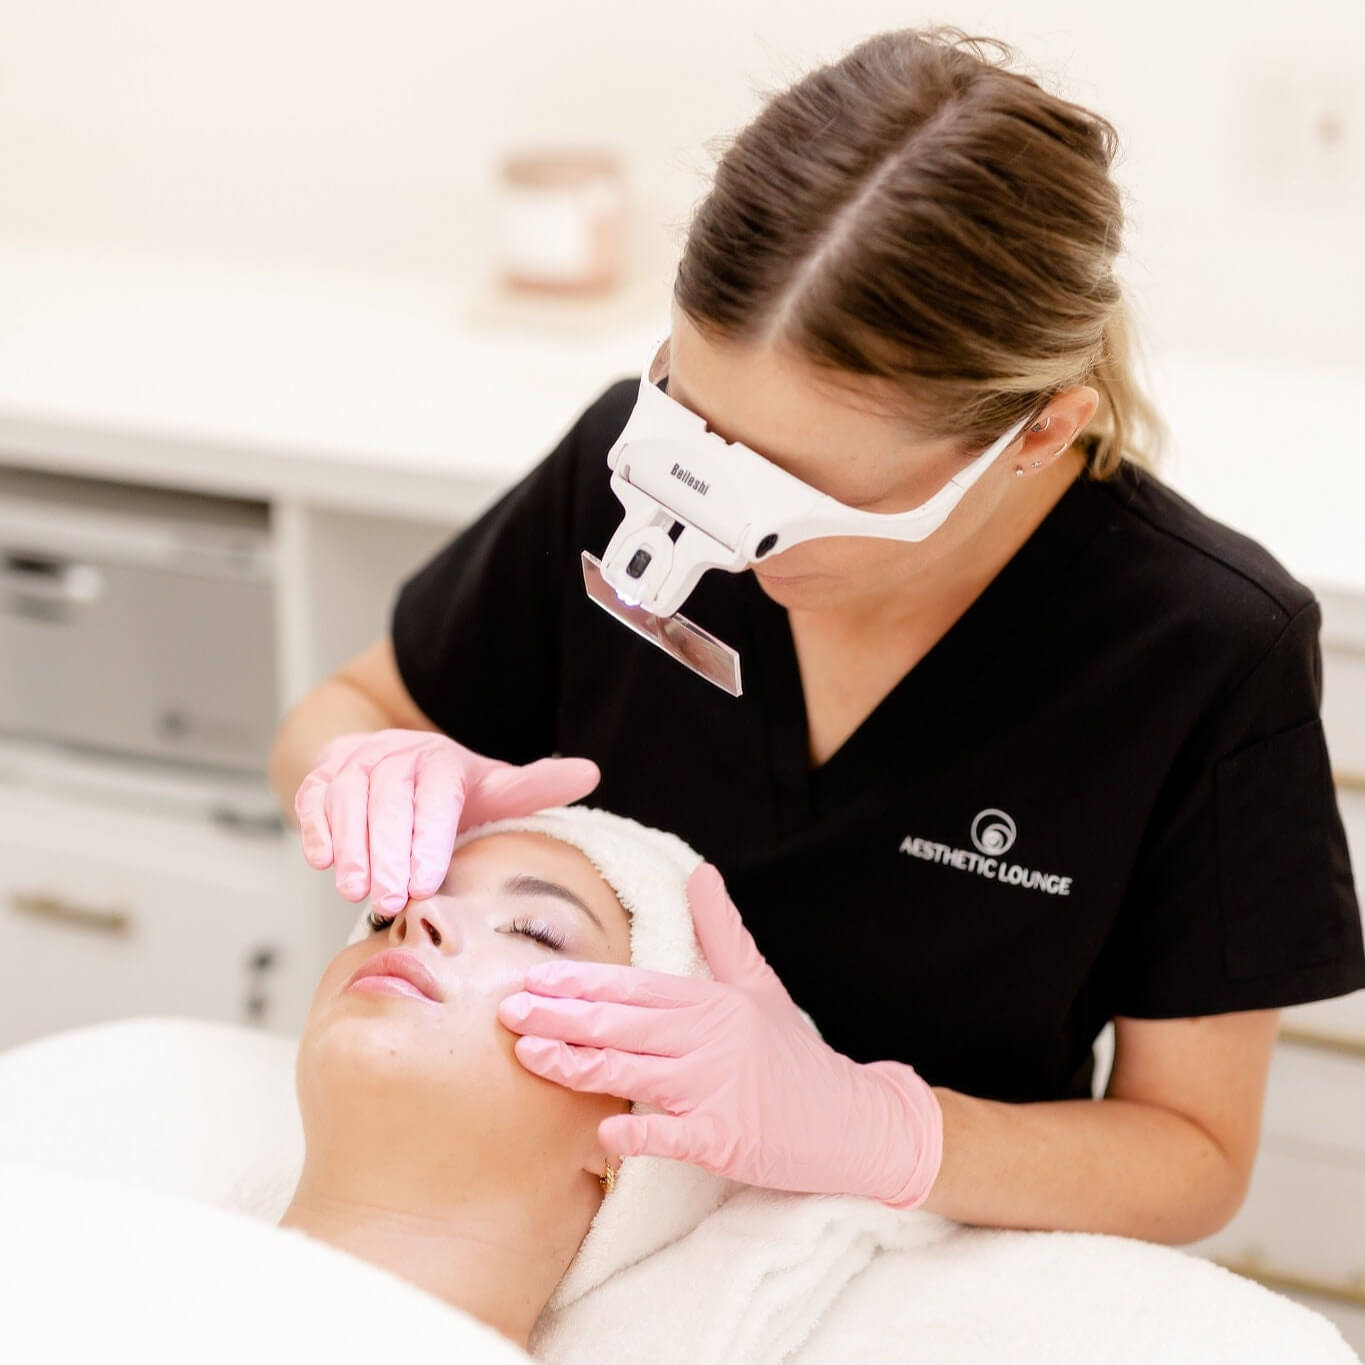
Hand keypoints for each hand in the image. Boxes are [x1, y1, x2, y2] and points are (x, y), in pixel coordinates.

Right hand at [294, 729, 599, 912]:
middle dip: (388, 852)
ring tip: (357, 892)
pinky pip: (313, 799)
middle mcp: (395, 755)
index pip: (436, 795)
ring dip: (351, 846)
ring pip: (347, 799)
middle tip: (392, 900)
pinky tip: (323, 861)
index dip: (429, 837)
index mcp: (441, 760)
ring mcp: (354, 763)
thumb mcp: (492, 787)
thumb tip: (591, 772)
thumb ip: (533, 787)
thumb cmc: (446, 789)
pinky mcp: (320, 776)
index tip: (427, 881)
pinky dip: (315, 828)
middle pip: (388, 799)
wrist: (386, 760)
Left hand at [496, 862, 943, 1207]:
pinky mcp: (728, 1139)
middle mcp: (712, 1038)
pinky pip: (673, 1135)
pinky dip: (639, 1134)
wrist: (858, 1120)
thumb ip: (722, 932)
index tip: (533, 977)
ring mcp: (719, 1088)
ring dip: (579, 1065)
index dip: (581, 981)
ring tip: (531, 1057)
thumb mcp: (759, 985)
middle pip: (624, 1024)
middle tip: (507, 1012)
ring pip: (635, 1072)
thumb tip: (701, 872)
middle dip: (561, 1016)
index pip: (635, 986)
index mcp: (713, 1001)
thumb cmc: (796, 1056)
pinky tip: (603, 1135)